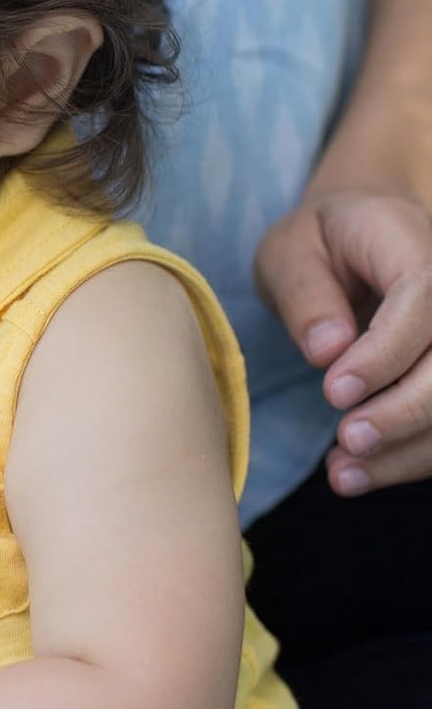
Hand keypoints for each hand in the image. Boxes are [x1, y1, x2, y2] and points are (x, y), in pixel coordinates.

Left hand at [254, 187, 431, 494]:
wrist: (361, 233)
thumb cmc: (319, 242)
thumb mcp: (290, 253)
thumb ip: (307, 296)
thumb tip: (329, 350)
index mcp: (416, 244)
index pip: (425, 297)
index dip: (387, 352)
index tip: (335, 392)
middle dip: (407, 410)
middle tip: (347, 441)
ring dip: (410, 449)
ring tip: (344, 475)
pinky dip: (411, 457)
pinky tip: (360, 473)